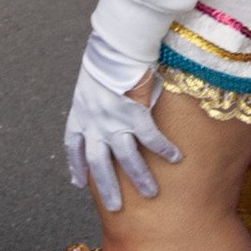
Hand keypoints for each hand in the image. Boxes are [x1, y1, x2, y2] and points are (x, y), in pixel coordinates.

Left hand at [62, 32, 179, 210]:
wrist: (115, 42)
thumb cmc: (106, 56)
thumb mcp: (91, 80)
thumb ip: (96, 97)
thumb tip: (105, 100)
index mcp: (80, 112)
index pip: (73, 146)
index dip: (76, 165)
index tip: (79, 183)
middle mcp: (94, 121)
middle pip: (99, 163)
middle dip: (107, 187)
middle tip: (116, 208)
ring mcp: (113, 119)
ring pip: (126, 158)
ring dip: (139, 177)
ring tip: (151, 193)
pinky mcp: (134, 112)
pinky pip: (150, 138)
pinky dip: (164, 149)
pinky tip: (176, 158)